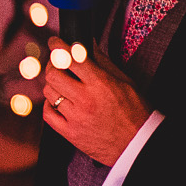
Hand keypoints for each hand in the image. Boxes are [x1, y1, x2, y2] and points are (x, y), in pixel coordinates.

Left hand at [40, 47, 150, 165]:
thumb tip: (86, 45)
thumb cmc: (135, 111)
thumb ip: (102, 62)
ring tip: (61, 83)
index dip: (58, 46)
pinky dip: (49, 105)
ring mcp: (75, 118)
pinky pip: (47, 114)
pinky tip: (57, 102)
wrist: (138, 143)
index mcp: (100, 83)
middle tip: (56, 63)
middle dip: (52, 65)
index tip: (54, 42)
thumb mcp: (125, 81)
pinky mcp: (69, 133)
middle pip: (53, 74)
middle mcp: (84, 99)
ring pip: (48, 93)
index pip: (70, 58)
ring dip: (52, 84)